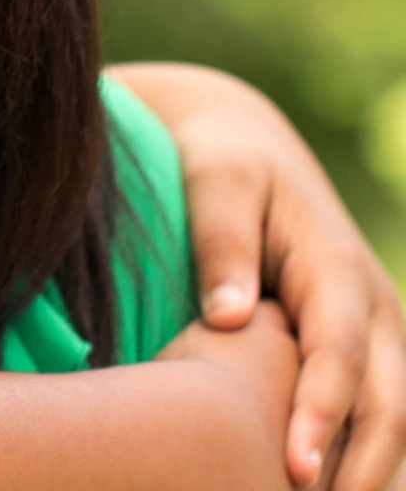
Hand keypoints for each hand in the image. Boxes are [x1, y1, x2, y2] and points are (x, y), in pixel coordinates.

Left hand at [116, 62, 405, 490]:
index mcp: (336, 269)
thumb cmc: (221, 165)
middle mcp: (373, 309)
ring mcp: (378, 334)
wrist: (248, 147)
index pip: (339, 355)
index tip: (297, 468)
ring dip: (371, 472)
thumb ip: (223, 243)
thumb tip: (229, 316)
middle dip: (359, 467)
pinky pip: (379, 414)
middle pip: (386, 404)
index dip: (322, 414)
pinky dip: (365, 458)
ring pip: (395, 419)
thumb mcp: (217, 183)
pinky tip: (329, 489)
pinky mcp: (365, 351)